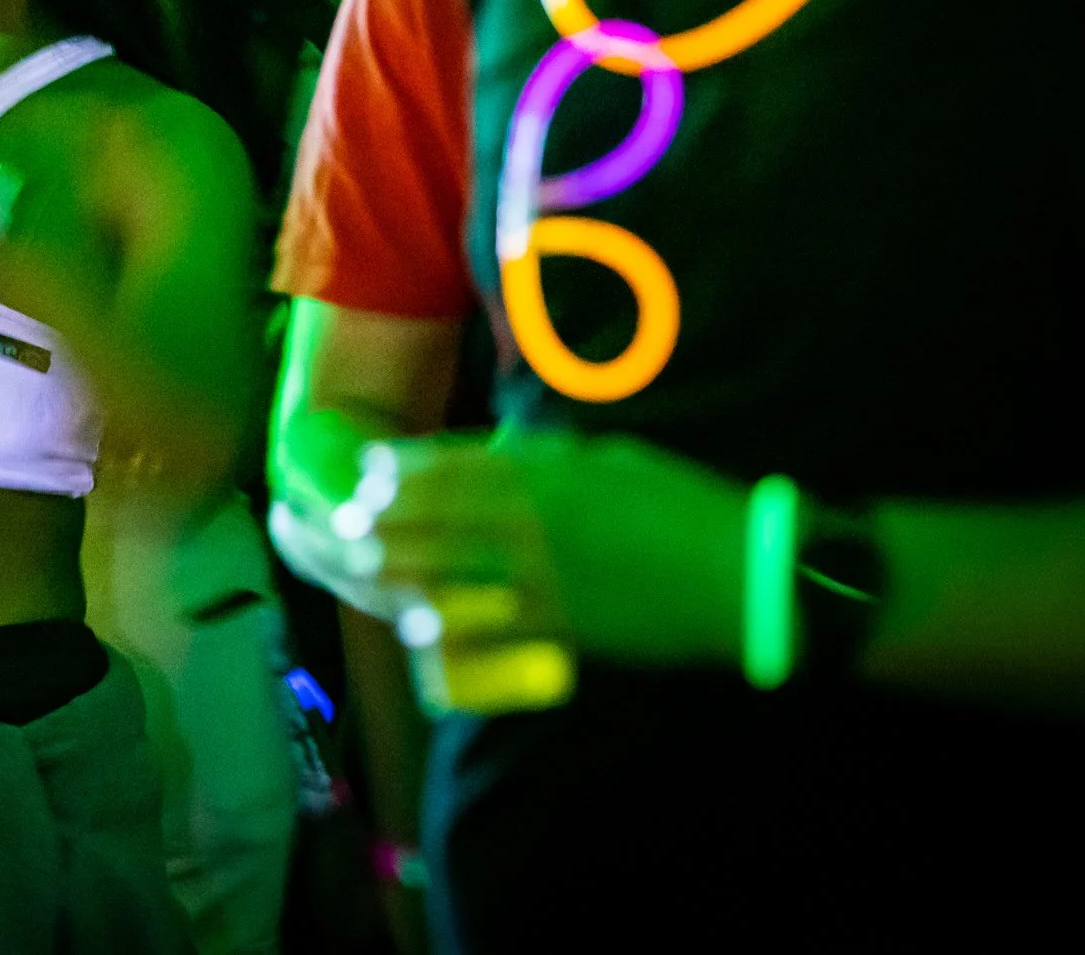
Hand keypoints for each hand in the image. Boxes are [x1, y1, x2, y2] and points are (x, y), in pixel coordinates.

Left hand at [355, 430, 750, 669]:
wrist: (737, 572)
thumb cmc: (676, 505)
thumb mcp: (606, 461)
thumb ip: (543, 461)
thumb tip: (490, 455)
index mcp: (549, 476)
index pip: (459, 466)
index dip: (409, 469)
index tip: (372, 470)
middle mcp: (537, 522)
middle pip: (442, 516)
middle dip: (390, 516)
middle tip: (347, 519)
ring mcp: (547, 576)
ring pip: (456, 569)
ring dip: (405, 565)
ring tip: (366, 564)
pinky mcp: (564, 625)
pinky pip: (493, 627)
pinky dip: (453, 627)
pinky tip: (418, 629)